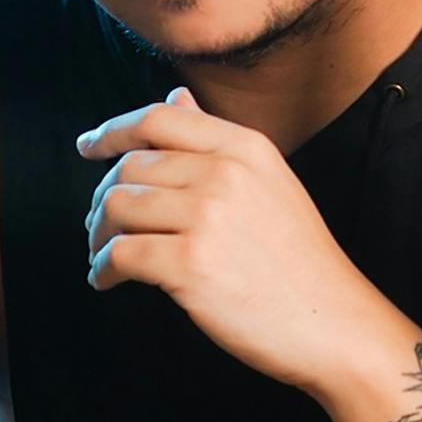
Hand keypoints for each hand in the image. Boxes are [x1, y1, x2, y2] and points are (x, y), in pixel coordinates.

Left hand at [78, 87, 407, 390]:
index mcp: (244, 148)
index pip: (158, 119)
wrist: (332, 323)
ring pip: (117, 206)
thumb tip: (175, 99)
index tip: (89, 147)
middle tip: (100, 226)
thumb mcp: (267, 183)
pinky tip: (108, 280)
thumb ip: (216, 140)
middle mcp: (224, 174)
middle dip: (104, 197)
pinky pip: (120, 253)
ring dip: (99, 234)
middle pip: (130, 166)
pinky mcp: (190, 264)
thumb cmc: (298, 261)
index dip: (114, 130)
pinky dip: (103, 268)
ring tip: (104, 256)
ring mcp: (207, 218)